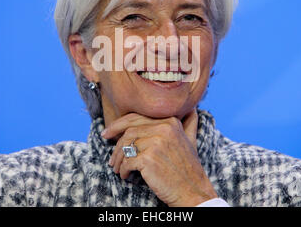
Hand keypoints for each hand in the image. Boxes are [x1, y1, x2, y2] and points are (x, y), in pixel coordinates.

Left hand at [101, 109, 217, 206]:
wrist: (193, 191)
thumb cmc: (188, 168)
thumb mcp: (191, 140)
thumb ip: (188, 123)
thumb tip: (192, 110)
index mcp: (170, 121)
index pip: (137, 117)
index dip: (119, 124)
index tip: (108, 131)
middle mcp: (164, 128)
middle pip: (129, 130)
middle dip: (115, 140)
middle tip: (107, 147)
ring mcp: (156, 143)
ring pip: (126, 146)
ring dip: (118, 158)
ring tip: (116, 166)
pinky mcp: (149, 159)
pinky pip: (127, 161)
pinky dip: (123, 169)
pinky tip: (125, 175)